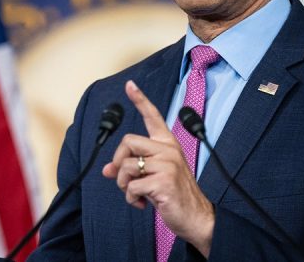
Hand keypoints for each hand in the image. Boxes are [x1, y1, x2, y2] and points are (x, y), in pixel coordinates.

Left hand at [101, 80, 214, 256]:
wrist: (196, 217)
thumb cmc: (173, 195)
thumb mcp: (150, 177)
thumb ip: (131, 168)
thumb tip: (106, 170)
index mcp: (167, 144)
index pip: (153, 116)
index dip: (140, 100)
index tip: (129, 85)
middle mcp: (168, 149)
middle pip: (127, 142)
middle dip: (118, 162)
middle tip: (126, 180)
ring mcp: (167, 164)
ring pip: (125, 166)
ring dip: (123, 185)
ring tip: (136, 194)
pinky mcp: (163, 180)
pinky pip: (131, 187)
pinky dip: (131, 199)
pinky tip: (144, 204)